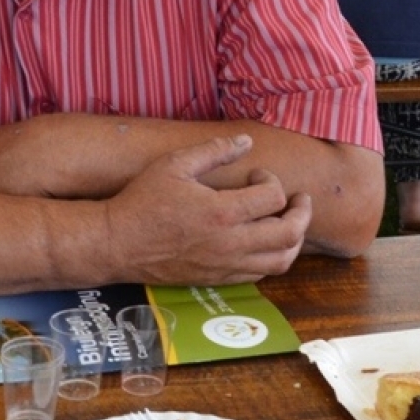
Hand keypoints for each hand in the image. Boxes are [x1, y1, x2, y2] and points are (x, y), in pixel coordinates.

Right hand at [106, 135, 311, 283]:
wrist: (117, 244)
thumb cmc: (143, 201)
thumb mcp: (174, 165)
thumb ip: (214, 151)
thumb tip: (246, 141)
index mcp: (221, 212)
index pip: (273, 198)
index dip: (272, 182)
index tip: (257, 176)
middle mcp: (230, 243)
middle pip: (289, 234)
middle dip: (301, 213)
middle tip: (299, 200)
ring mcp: (225, 265)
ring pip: (280, 261)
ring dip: (293, 240)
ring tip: (289, 223)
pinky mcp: (217, 279)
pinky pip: (259, 274)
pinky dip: (272, 257)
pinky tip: (264, 241)